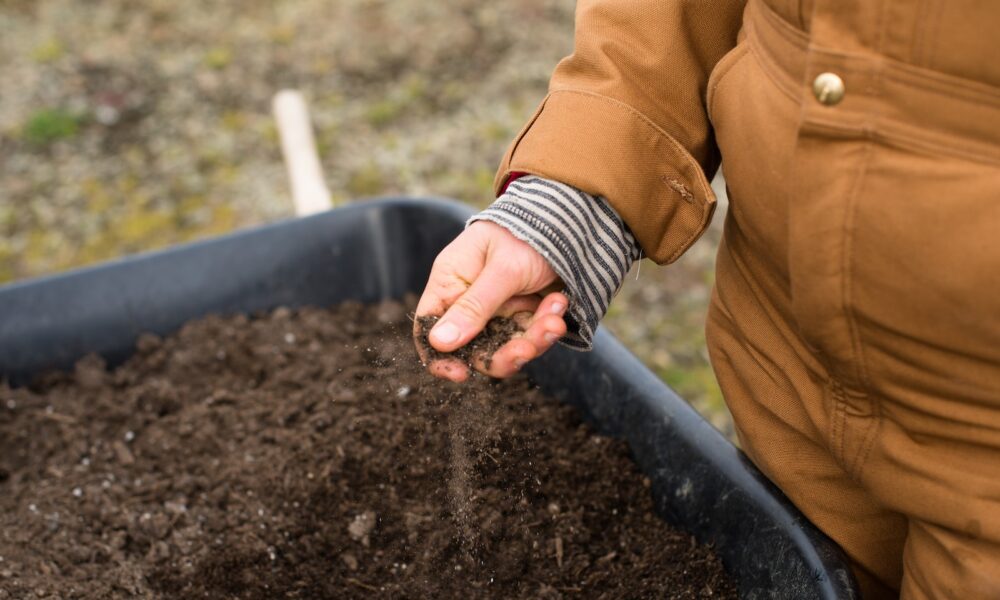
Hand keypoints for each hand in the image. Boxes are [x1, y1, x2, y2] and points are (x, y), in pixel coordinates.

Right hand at [414, 221, 567, 381]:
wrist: (567, 219)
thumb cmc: (525, 233)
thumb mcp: (502, 269)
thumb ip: (474, 306)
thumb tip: (438, 343)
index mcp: (450, 281)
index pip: (430, 327)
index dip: (439, 356)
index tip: (460, 374)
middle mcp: (469, 300)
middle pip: (473, 347)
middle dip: (503, 353)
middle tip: (527, 348)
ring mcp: (498, 309)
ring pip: (506, 346)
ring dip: (533, 339)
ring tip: (555, 321)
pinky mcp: (523, 314)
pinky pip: (530, 336)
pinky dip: (547, 325)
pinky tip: (559, 303)